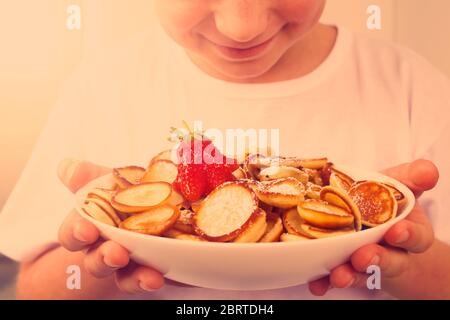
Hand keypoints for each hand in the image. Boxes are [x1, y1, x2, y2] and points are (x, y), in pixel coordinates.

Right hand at [57, 159, 164, 293]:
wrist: (160, 204)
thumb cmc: (125, 193)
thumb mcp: (109, 180)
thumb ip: (89, 176)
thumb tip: (66, 166)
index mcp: (90, 226)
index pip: (73, 234)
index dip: (77, 232)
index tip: (87, 229)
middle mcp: (103, 248)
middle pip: (95, 260)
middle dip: (104, 257)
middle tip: (117, 253)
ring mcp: (127, 263)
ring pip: (122, 276)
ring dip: (132, 276)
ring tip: (148, 275)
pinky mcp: (149, 270)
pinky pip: (146, 280)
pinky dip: (151, 279)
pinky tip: (160, 276)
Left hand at [309, 159, 438, 296]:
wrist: (369, 218)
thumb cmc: (384, 199)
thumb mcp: (399, 183)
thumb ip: (413, 176)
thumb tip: (429, 171)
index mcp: (407, 230)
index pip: (415, 237)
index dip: (408, 235)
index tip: (396, 231)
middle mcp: (390, 251)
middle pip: (388, 261)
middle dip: (376, 259)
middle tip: (362, 257)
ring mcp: (365, 263)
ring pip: (361, 274)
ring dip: (350, 275)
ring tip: (338, 275)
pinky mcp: (343, 269)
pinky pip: (334, 279)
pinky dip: (325, 283)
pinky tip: (316, 285)